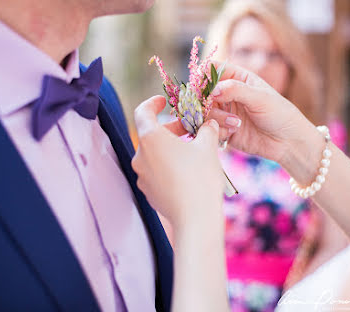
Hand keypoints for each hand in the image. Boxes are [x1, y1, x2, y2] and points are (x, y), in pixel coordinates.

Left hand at [132, 96, 224, 229]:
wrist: (195, 217)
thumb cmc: (200, 177)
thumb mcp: (207, 147)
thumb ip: (206, 129)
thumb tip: (209, 123)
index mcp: (150, 138)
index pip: (142, 111)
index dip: (152, 103)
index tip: (164, 102)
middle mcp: (140, 155)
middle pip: (151, 134)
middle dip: (171, 128)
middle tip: (191, 129)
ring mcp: (141, 175)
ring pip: (154, 153)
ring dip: (170, 147)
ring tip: (192, 150)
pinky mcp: (147, 190)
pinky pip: (155, 170)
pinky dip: (167, 164)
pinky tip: (186, 170)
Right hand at [208, 62, 319, 165]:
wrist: (287, 142)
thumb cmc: (279, 114)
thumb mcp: (260, 97)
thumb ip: (235, 90)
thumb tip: (213, 89)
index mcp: (236, 78)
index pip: (211, 69)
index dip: (202, 75)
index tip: (201, 86)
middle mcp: (226, 94)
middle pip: (202, 92)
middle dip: (206, 101)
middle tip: (214, 107)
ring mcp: (223, 113)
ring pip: (204, 112)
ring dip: (215, 118)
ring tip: (234, 124)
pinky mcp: (222, 130)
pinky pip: (209, 129)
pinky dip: (217, 131)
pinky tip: (232, 133)